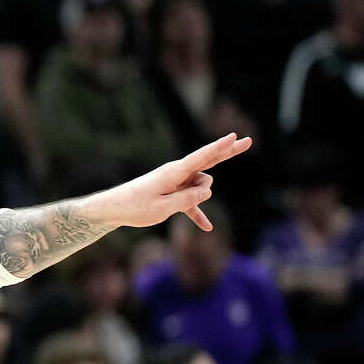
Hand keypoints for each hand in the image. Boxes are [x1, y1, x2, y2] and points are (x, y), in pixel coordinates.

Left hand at [96, 132, 251, 231]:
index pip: (202, 157)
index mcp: (174, 172)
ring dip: (195, 199)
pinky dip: (196, 213)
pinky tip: (208, 227)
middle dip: (228, 152)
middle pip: (209, 162)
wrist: (113, 209)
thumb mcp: (163, 208)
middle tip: (249, 140)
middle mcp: (177, 173)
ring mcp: (176, 182)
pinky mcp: (172, 193)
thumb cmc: (135, 207)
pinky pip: (190, 202)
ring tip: (170, 205)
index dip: (220, 147)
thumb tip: (208, 190)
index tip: (234, 136)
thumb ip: (188, 199)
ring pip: (199, 188)